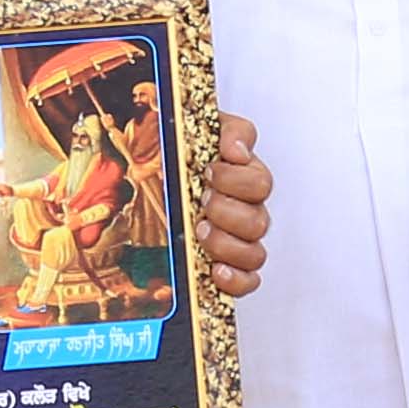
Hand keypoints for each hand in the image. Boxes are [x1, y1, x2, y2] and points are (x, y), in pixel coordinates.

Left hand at [197, 109, 271, 302]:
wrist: (148, 173)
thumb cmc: (180, 154)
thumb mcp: (202, 126)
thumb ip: (229, 130)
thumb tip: (238, 150)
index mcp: (243, 179)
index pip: (260, 183)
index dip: (236, 180)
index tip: (209, 171)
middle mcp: (244, 211)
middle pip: (259, 221)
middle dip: (227, 212)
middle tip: (202, 202)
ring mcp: (237, 241)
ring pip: (255, 254)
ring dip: (227, 245)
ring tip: (201, 233)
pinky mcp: (227, 267)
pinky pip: (248, 281)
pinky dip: (236, 280)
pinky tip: (216, 270)